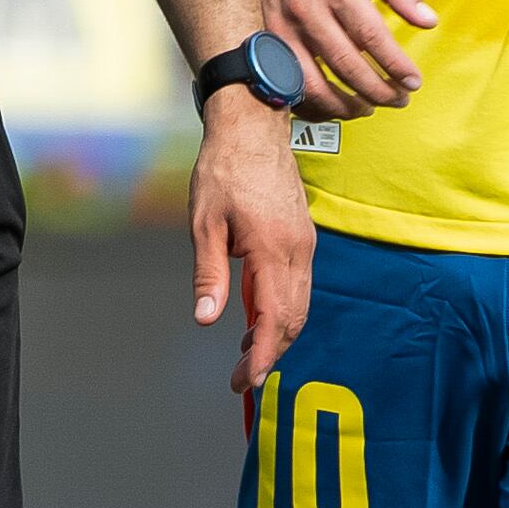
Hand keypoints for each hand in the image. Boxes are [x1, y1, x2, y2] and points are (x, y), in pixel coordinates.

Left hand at [188, 95, 316, 389]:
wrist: (253, 126)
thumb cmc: (223, 170)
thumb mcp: (204, 222)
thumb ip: (209, 274)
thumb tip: (207, 319)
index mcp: (272, 248)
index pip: (274, 317)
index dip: (262, 355)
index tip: (247, 381)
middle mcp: (297, 250)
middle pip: (293, 318)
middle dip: (270, 354)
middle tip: (241, 379)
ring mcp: (305, 244)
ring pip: (300, 305)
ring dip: (277, 335)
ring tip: (246, 355)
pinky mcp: (303, 238)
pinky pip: (299, 286)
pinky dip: (282, 311)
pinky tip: (256, 318)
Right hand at [257, 0, 433, 117]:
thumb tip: (428, 20)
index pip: (372, 36)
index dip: (395, 65)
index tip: (413, 81)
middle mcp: (308, 10)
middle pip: (346, 65)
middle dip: (377, 91)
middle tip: (398, 99)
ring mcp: (283, 28)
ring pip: (313, 83)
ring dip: (344, 105)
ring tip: (367, 108)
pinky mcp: (266, 39)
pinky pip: (288, 82)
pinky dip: (311, 102)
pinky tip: (331, 104)